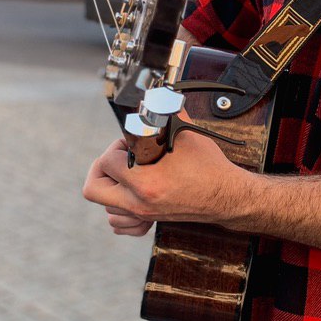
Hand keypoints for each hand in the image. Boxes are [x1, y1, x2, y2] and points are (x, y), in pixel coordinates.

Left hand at [82, 126, 247, 233]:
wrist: (227, 196)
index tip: (129, 143)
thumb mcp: (187, 135)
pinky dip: (118, 211)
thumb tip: (157, 97)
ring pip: (105, 207)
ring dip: (110, 188)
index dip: (114, 147)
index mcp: (146, 182)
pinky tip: (130, 195)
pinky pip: (119, 224)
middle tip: (117, 159)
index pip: (106, 163)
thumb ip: (166, 113)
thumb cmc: (209, 168)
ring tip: (128, 174)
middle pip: (93, 190)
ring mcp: (144, 214)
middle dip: (100, 170)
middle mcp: (140, 203)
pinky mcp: (150, 220)